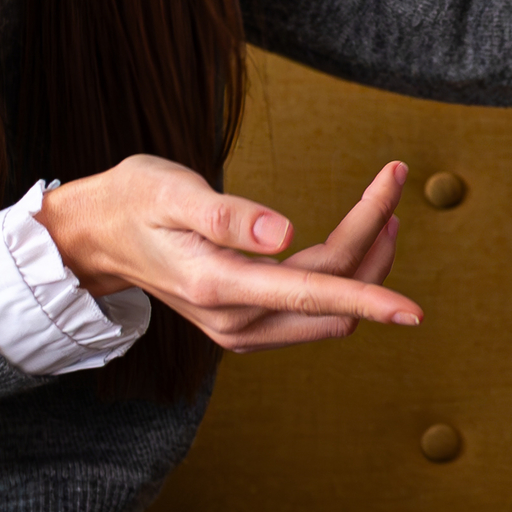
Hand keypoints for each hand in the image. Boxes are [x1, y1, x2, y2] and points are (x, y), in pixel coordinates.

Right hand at [37, 156, 419, 354]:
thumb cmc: (133, 202)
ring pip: (328, 312)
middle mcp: (234, 321)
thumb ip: (228, 214)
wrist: (96, 238)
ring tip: (384, 206)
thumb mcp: (171, 192)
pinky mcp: (244, 326)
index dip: (370, 298)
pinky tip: (356, 240)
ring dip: (366, 265)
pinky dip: (342, 280)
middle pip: (332, 299)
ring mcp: (239, 330)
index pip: (313, 293)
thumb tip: (286, 232)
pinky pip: (310, 312)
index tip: (415, 310)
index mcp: (219, 286)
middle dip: (374, 246)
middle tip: (392, 181)